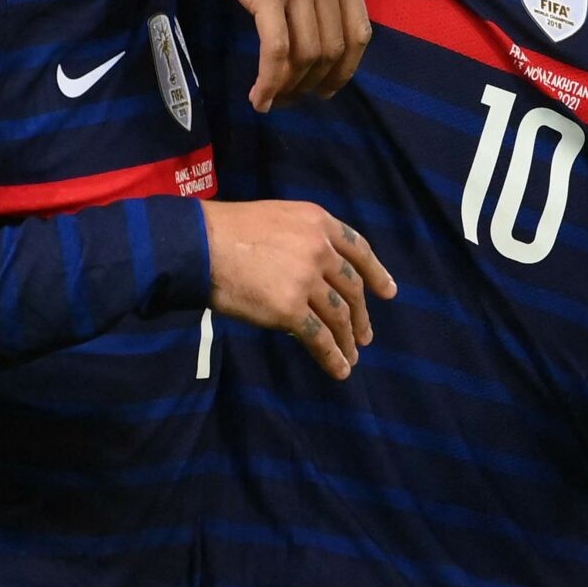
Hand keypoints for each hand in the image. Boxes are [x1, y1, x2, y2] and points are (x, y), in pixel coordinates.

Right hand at [67, 0, 370, 108]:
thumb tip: (314, 34)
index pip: (359, 31)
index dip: (345, 69)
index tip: (324, 89)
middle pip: (335, 49)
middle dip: (314, 84)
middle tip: (290, 101)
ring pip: (308, 55)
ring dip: (289, 88)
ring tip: (270, 100)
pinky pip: (277, 51)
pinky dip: (270, 81)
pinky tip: (258, 95)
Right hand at [203, 199, 396, 378]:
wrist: (199, 245)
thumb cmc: (227, 230)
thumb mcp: (277, 218)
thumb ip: (302, 239)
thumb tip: (314, 274)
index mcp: (318, 222)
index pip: (359, 249)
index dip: (376, 273)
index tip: (388, 292)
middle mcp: (319, 249)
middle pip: (351, 287)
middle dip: (361, 314)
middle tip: (367, 334)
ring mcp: (306, 280)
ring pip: (339, 315)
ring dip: (349, 338)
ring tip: (353, 355)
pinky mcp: (290, 309)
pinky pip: (318, 337)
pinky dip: (331, 355)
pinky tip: (339, 369)